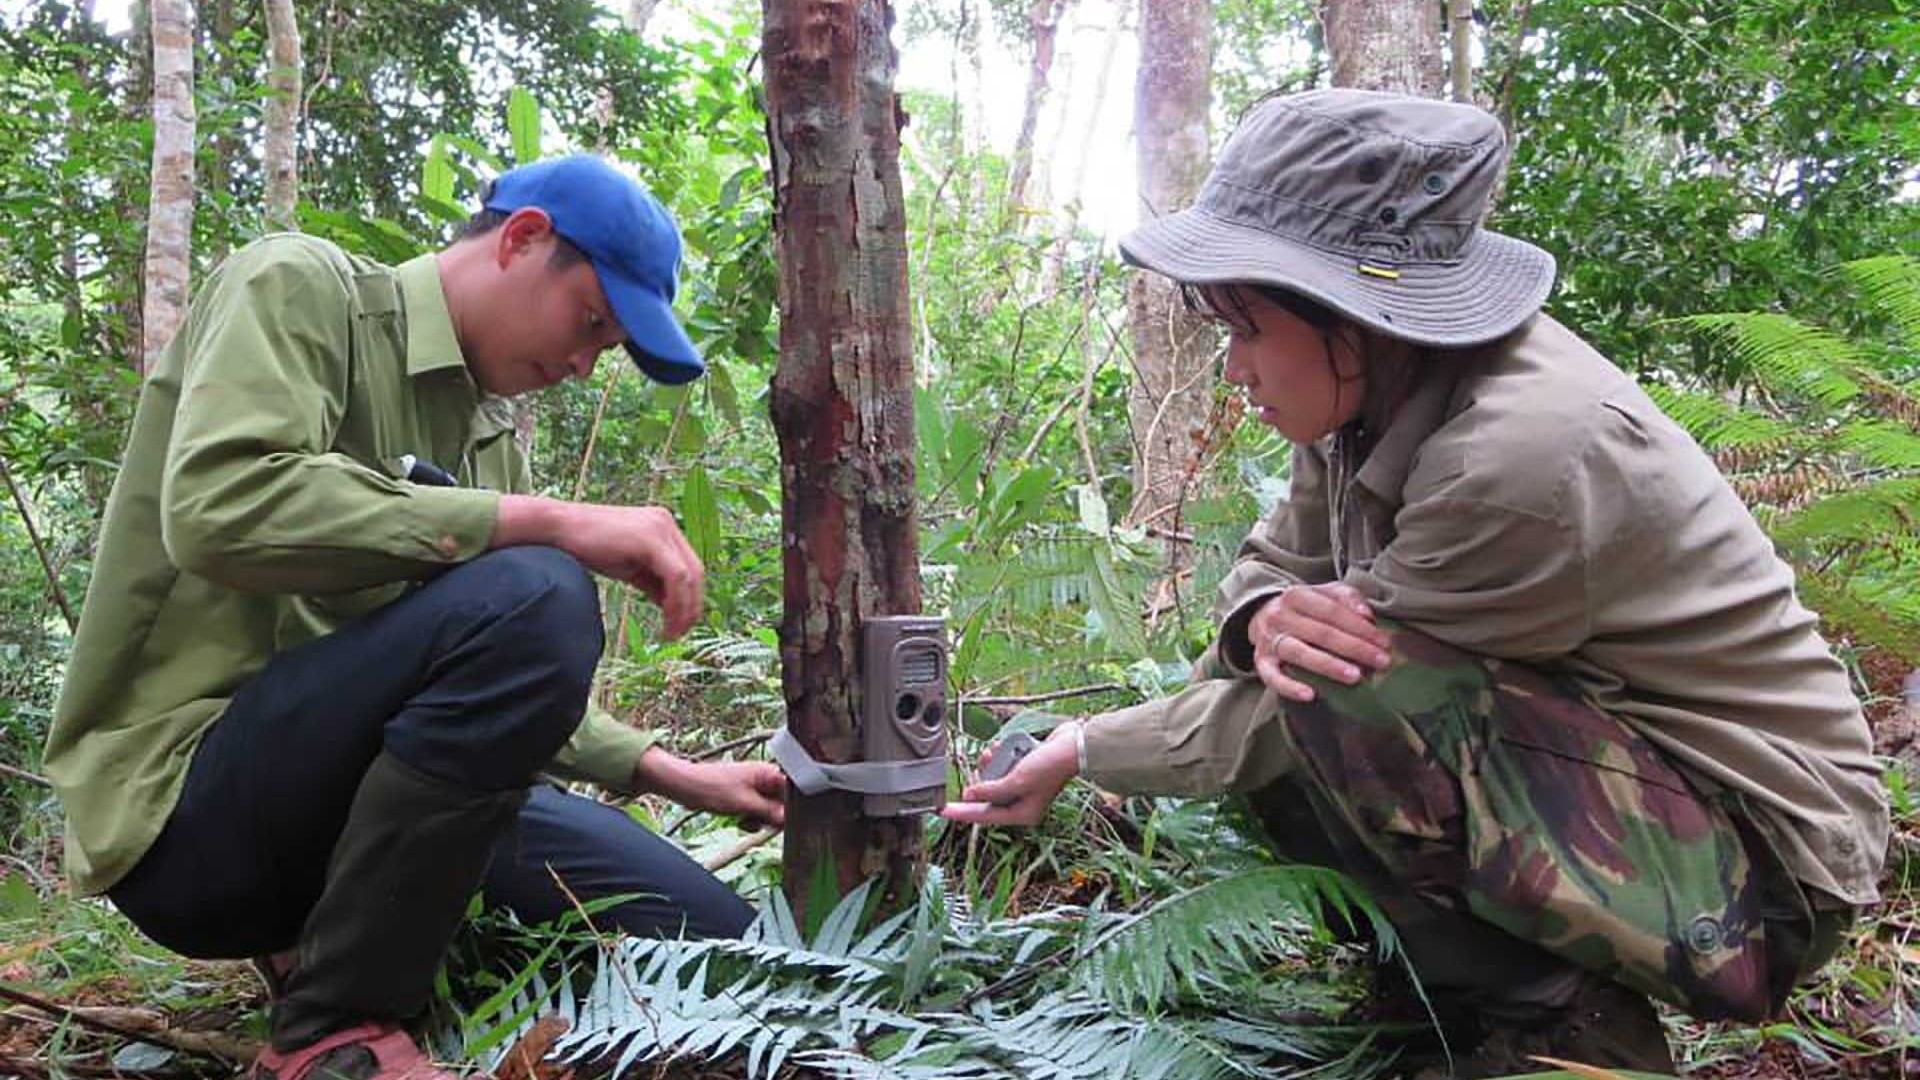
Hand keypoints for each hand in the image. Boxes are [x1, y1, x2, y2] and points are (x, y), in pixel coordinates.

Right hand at [495, 496, 703, 637]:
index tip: (682, 623)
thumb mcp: (629, 568)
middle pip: (696, 570)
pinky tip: (667, 619)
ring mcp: (660, 528)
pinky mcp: (651, 538)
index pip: (689, 565)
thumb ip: (653, 581)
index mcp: (662, 526)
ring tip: (673, 632)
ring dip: (686, 608)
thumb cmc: (587, 548)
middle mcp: (666, 522)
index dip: (691, 597)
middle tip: (681, 633)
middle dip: (692, 605)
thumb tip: (672, 606)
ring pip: (690, 575)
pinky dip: (676, 601)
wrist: (556, 530)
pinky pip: (676, 575)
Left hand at [634, 748, 785, 826]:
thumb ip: (769, 812)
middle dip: (773, 817)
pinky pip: (757, 813)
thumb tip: (788, 821)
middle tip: (760, 823)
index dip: (791, 808)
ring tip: (745, 821)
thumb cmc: (710, 787)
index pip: (793, 791)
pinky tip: (740, 821)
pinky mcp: (745, 797)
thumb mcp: (744, 804)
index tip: (785, 822)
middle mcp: (764, 778)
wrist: (684, 786)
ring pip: (770, 810)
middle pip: (783, 803)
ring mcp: (754, 788)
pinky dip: (751, 819)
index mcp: (768, 772)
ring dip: (760, 820)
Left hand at [939, 722, 1080, 827]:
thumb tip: (969, 795)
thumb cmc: (1050, 766)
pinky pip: (1005, 766)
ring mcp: (1025, 786)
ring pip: (995, 778)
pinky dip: (1001, 756)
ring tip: (992, 751)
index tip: (942, 810)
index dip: (962, 812)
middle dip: (981, 778)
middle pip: (988, 795)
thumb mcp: (1016, 781)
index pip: (983, 816)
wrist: (1073, 746)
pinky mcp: (1026, 770)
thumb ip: (990, 790)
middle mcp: (1023, 802)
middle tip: (980, 764)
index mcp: (1022, 814)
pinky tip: (1001, 747)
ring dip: (991, 764)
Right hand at [1249, 583, 1390, 701]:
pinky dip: (1290, 687)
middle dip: (1355, 648)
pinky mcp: (1261, 663)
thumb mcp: (1324, 594)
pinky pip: (1273, 677)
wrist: (1261, 616)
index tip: (1384, 642)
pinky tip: (1311, 695)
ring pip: (1300, 653)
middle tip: (1381, 661)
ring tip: (1355, 676)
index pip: (1332, 611)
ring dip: (1329, 666)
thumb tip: (1366, 614)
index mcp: (1296, 595)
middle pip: (1321, 633)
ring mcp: (1268, 640)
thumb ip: (1347, 598)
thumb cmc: (1304, 608)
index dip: (1360, 627)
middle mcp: (1280, 616)